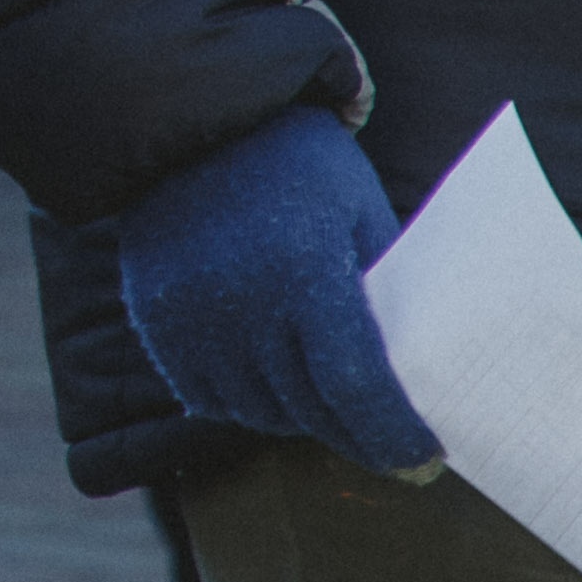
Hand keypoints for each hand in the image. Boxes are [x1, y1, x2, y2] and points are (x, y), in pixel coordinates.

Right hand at [115, 106, 442, 473]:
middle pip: (312, 410)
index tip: (426, 460)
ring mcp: (188, 314)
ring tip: (334, 406)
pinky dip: (249, 402)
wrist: (194, 121)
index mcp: (304, 271)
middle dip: (362, 438)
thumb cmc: (301, 165)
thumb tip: (424, 376)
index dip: (396, 437)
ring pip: (261, 411)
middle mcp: (239, 300)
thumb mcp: (362, 214)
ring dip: (305, 419)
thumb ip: (389, 294)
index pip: (357, 389)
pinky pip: (210, 397)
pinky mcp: (155, 318)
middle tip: (395, 448)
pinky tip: (276, 382)